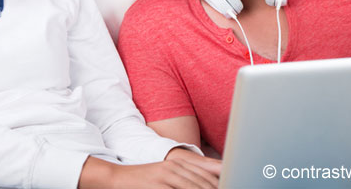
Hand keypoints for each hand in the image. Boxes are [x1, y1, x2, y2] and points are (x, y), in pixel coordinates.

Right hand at [79, 153, 218, 188]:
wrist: (117, 178)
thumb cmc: (144, 181)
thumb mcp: (167, 176)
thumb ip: (186, 179)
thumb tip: (208, 181)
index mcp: (180, 164)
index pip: (208, 175)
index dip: (221, 182)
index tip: (234, 184)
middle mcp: (176, 168)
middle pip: (204, 183)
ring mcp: (167, 177)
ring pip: (194, 188)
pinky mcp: (158, 186)